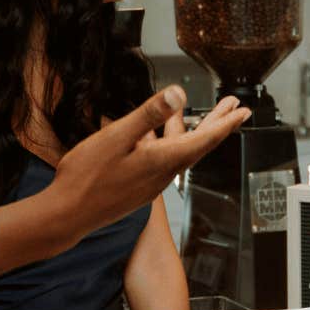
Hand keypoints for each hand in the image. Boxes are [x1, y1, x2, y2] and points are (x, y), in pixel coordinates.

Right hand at [48, 86, 249, 233]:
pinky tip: (152, 130)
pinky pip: (160, 157)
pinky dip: (164, 140)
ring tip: (197, 111)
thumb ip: (147, 115)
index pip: (204, 140)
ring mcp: (150, 180)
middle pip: (197, 144)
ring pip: (179, 150)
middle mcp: (162, 172)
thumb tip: (177, 93)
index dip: (226, 123)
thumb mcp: (116, 137)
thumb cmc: (86, 178)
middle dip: (218, 124)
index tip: (243, 111)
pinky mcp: (138, 184)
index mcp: (161, 160)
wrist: (67, 215)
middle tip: (237, 109)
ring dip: (190, 129)